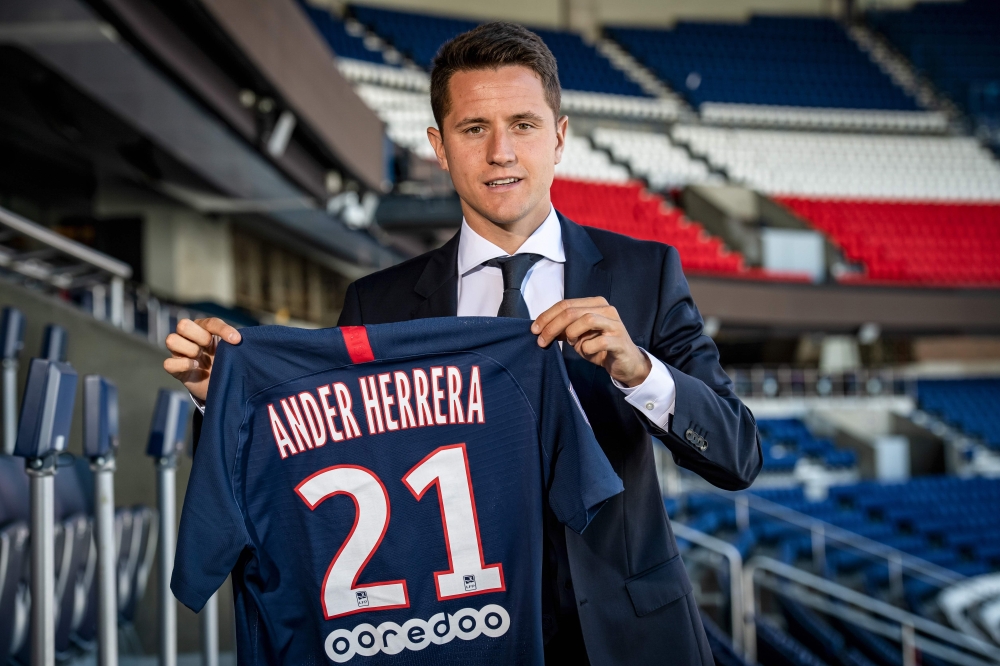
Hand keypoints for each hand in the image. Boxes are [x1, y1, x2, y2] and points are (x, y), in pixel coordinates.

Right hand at [163, 318, 240, 401]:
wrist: (221, 384)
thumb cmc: (226, 361)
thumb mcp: (232, 350)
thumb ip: (235, 341)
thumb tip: (240, 338)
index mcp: (204, 329)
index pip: (210, 322)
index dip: (223, 329)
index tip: (237, 340)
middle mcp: (188, 337)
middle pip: (183, 324)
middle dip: (199, 336)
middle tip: (209, 347)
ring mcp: (179, 352)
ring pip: (171, 340)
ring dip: (190, 349)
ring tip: (202, 359)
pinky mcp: (175, 369)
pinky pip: (168, 363)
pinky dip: (183, 364)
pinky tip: (196, 367)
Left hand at [531, 297, 650, 386]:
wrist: (625, 363)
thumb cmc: (600, 347)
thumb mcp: (578, 336)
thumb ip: (563, 328)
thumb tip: (540, 327)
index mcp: (595, 303)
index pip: (565, 304)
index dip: (547, 316)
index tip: (534, 329)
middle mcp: (606, 309)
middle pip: (572, 312)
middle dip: (552, 326)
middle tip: (541, 340)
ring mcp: (614, 324)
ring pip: (586, 320)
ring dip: (571, 334)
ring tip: (571, 344)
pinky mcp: (619, 341)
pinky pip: (598, 342)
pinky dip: (587, 348)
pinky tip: (588, 352)